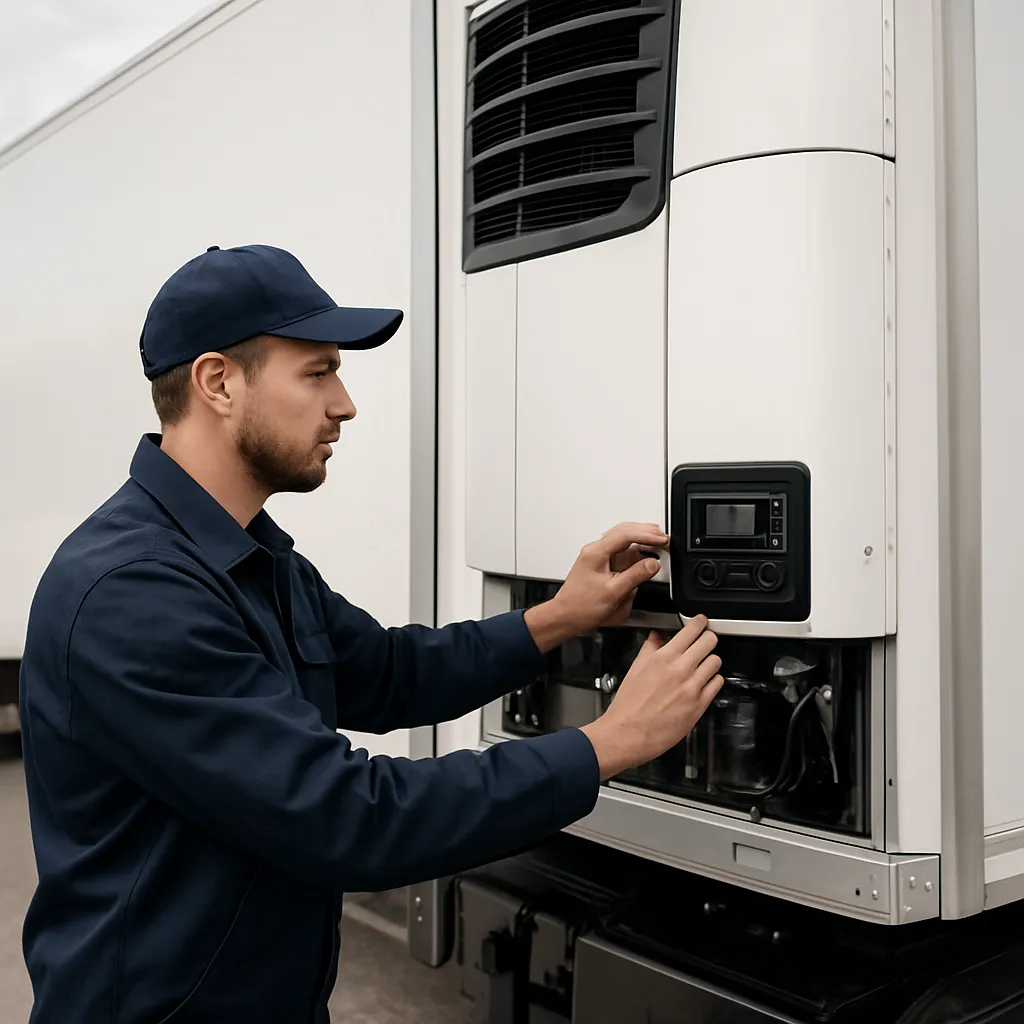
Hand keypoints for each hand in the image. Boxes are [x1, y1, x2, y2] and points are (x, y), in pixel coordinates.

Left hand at [523, 523, 667, 652]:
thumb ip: (635, 576)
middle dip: (645, 532)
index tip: (662, 540)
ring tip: (657, 542)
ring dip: (640, 539)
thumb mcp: (613, 592)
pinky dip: (634, 551)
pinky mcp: (601, 565)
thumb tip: (652, 564)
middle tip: (663, 538)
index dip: (647, 535)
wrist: (565, 617)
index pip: (626, 534)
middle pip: (624, 531)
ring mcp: (597, 557)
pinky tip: (643, 554)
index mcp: (596, 552)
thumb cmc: (580, 606)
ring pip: (622, 540)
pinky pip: (620, 552)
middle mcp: (595, 551)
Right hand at [579, 615, 723, 779]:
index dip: (699, 622)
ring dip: (710, 660)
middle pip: (709, 641)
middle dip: (708, 638)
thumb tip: (657, 637)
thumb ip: (649, 649)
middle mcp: (680, 670)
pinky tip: (704, 682)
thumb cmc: (628, 706)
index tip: (701, 621)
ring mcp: (692, 688)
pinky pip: (717, 684)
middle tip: (705, 640)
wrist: (628, 734)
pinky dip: (713, 680)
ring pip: (715, 662)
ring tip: (702, 664)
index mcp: (663, 658)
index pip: (691, 630)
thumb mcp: (634, 670)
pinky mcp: (699, 705)